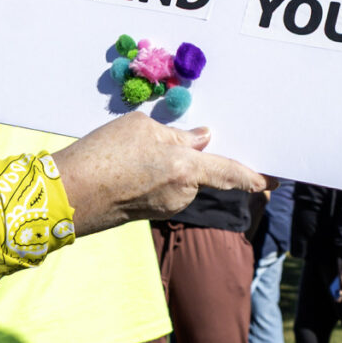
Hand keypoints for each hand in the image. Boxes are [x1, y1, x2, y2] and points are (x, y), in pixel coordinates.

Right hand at [49, 112, 266, 234]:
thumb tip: (201, 140)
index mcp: (185, 168)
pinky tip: (128, 165)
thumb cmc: (103, 155)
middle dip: (191, 156)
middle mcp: (182, 192)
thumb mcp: (141, 129)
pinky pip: (165, 188)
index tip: (272, 181)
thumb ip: (177, 135)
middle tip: (158, 141)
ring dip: (169, 164)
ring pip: (181, 178)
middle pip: (202, 171)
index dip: (253, 176)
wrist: (68, 195)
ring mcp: (166, 206)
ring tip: (132, 151)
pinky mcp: (150, 213)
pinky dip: (156, 175)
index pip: (230, 171)